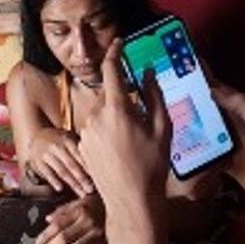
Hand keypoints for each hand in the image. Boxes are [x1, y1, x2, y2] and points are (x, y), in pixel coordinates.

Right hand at [27, 127, 94, 198]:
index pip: (79, 155)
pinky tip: (60, 188)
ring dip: (72, 183)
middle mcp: (57, 147)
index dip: (88, 166)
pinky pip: (47, 173)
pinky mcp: (38, 162)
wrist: (36, 135)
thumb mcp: (69, 137)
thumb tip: (99, 161)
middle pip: (71, 165)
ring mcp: (47, 154)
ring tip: (81, 193)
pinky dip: (53, 180)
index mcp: (67, 140)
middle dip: (82, 178)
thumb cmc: (59, 139)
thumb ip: (81, 147)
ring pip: (61, 171)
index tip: (97, 178)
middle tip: (91, 190)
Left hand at [35, 193, 105, 243]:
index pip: (58, 224)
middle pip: (64, 238)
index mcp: (81, 210)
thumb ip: (63, 210)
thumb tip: (47, 220)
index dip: (45, 235)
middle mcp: (89, 222)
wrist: (123, 208)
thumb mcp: (80, 201)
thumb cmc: (98, 204)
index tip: (38, 242)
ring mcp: (99, 235)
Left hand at [78, 39, 170, 224]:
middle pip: (110, 95)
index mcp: (117, 109)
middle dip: (125, 99)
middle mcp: (96, 117)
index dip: (115, 52)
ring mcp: (86, 132)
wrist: (130, 200)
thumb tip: (148, 72)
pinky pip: (96, 129)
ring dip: (117, 118)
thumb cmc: (151, 165)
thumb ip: (154, 95)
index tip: (119, 43)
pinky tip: (121, 151)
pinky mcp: (82, 145)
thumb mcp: (162, 129)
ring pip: (103, 113)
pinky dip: (108, 132)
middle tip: (143, 120)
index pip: (112, 70)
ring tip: (133, 142)